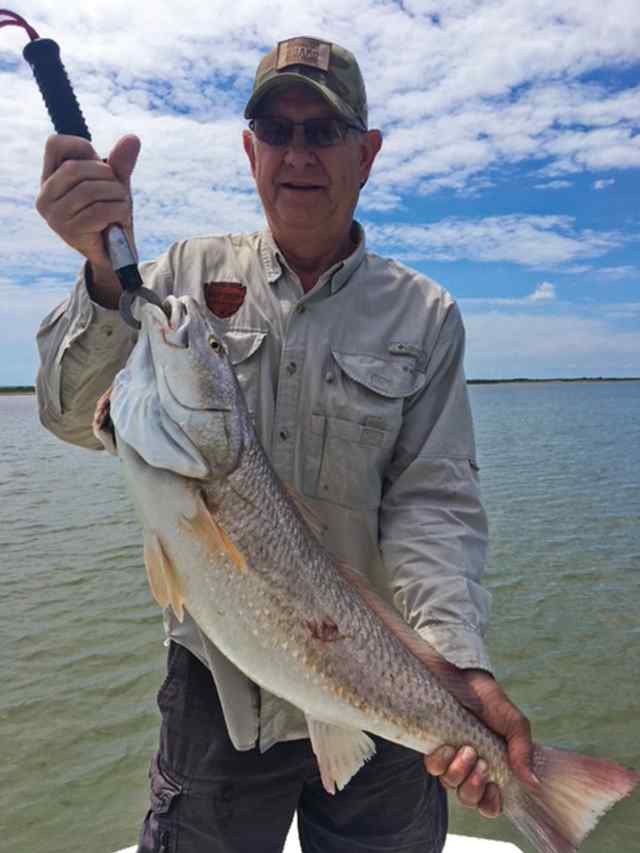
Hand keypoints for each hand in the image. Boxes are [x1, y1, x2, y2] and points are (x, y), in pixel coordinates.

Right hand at [36, 133, 140, 274]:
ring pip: (89, 190)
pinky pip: (99, 211)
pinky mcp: (70, 232)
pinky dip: (118, 210)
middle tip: (119, 188)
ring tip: (123, 203)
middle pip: (75, 168)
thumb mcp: (115, 184)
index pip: (55, 144)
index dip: (82, 146)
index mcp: (50, 179)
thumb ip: (120, 163)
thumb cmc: (111, 214)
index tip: (100, 164)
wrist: (115, 255)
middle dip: (106, 175)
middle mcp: (45, 197)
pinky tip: (122, 217)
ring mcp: (55, 216)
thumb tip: (133, 139)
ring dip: (116, 194)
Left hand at [424, 670, 535, 817]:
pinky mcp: (433, 747)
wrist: (464, 676)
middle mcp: (470, 769)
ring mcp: (451, 759)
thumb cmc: (490, 701)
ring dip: (459, 773)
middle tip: (481, 763)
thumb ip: (522, 751)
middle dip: (474, 787)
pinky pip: (433, 768)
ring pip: (450, 785)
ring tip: (467, 749)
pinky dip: (440, 761)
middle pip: (469, 800)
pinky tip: (447, 747)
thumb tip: (533, 782)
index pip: (489, 805)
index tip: (494, 787)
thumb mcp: (514, 723)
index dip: (490, 804)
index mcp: (492, 769)